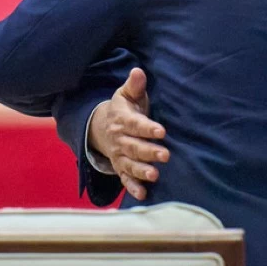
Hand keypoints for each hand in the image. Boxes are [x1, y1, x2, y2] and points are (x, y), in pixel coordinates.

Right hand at [87, 68, 169, 200]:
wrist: (101, 127)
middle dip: (149, 151)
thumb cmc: (123, 109)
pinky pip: (124, 179)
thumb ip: (134, 85)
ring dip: (141, 170)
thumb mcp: (126, 95)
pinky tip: (143, 194)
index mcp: (123, 120)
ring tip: (154, 175)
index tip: (161, 131)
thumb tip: (138, 71)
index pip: (136, 124)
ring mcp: (119, 155)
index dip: (148, 128)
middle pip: (134, 146)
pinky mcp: (120, 168)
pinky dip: (132, 187)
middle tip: (165, 155)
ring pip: (130, 164)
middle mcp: (120, 139)